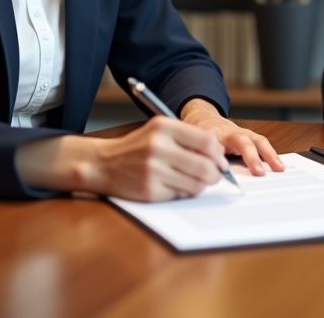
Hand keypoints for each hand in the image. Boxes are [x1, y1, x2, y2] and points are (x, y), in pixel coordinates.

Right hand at [15, 117, 229, 200]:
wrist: (102, 163)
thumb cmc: (137, 147)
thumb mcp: (159, 130)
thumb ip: (188, 137)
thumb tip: (219, 151)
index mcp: (164, 127)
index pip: (207, 142)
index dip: (219, 155)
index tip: (220, 161)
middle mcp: (158, 147)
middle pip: (205, 167)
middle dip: (215, 175)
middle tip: (214, 176)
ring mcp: (153, 170)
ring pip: (196, 184)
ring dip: (201, 186)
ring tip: (193, 180)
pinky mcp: (149, 191)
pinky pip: (180, 195)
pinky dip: (183, 192)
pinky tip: (173, 185)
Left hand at [180, 99, 284, 175]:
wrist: (204, 118)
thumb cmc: (199, 131)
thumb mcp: (193, 140)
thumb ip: (199, 151)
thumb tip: (205, 163)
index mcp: (221, 133)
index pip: (233, 142)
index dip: (239, 155)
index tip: (239, 166)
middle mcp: (236, 132)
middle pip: (249, 141)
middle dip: (256, 157)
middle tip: (260, 173)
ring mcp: (245, 134)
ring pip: (260, 142)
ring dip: (271, 155)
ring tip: (280, 168)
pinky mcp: (250, 140)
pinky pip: (262, 146)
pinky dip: (271, 155)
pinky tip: (278, 166)